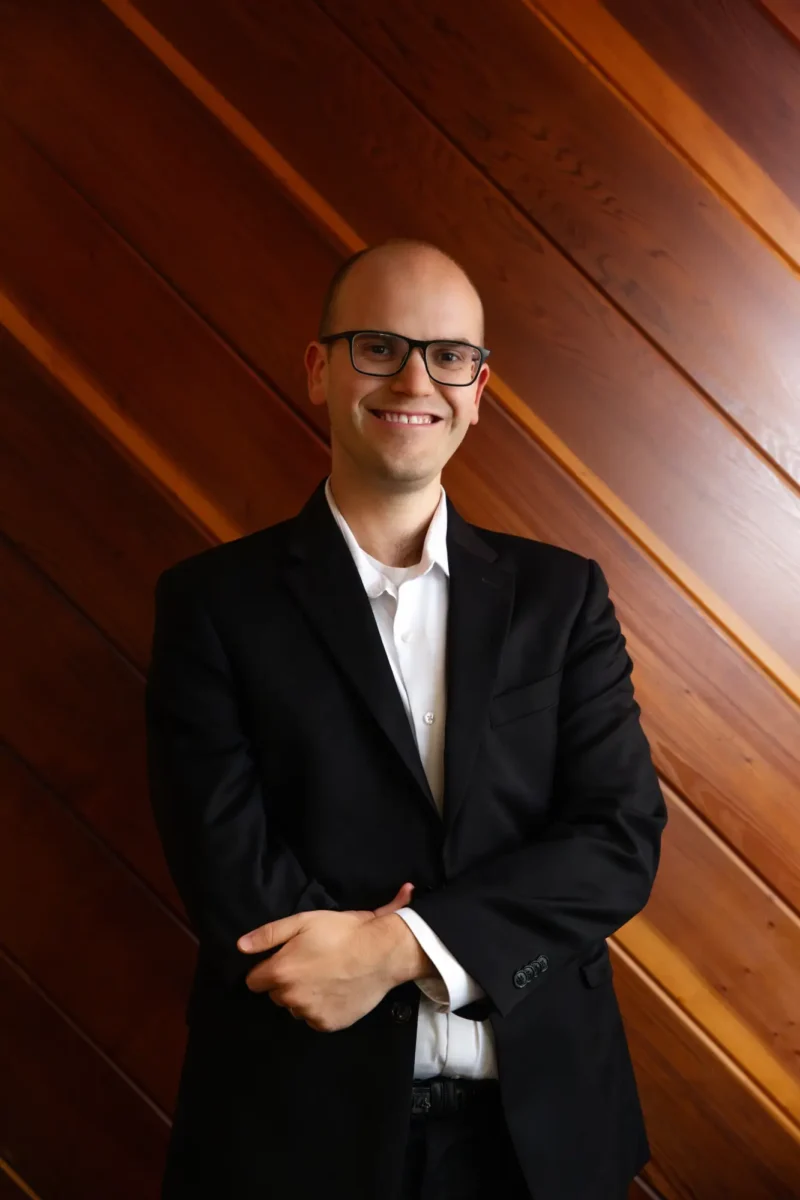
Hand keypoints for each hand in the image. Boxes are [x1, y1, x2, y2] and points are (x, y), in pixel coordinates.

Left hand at [236, 883, 416, 1031]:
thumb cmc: (341, 932)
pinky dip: (320, 1008)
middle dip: (286, 982)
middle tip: (309, 965)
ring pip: (295, 1007)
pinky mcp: (327, 1025)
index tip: (285, 960)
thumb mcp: (303, 921)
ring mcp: (309, 1014)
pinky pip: (313, 1018)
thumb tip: (240, 946)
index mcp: (280, 972)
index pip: (254, 981)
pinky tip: (336, 990)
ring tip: (325, 977)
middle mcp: (290, 998)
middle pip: (275, 995)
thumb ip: (268, 935)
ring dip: (303, 996)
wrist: (380, 953)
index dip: (267, 969)